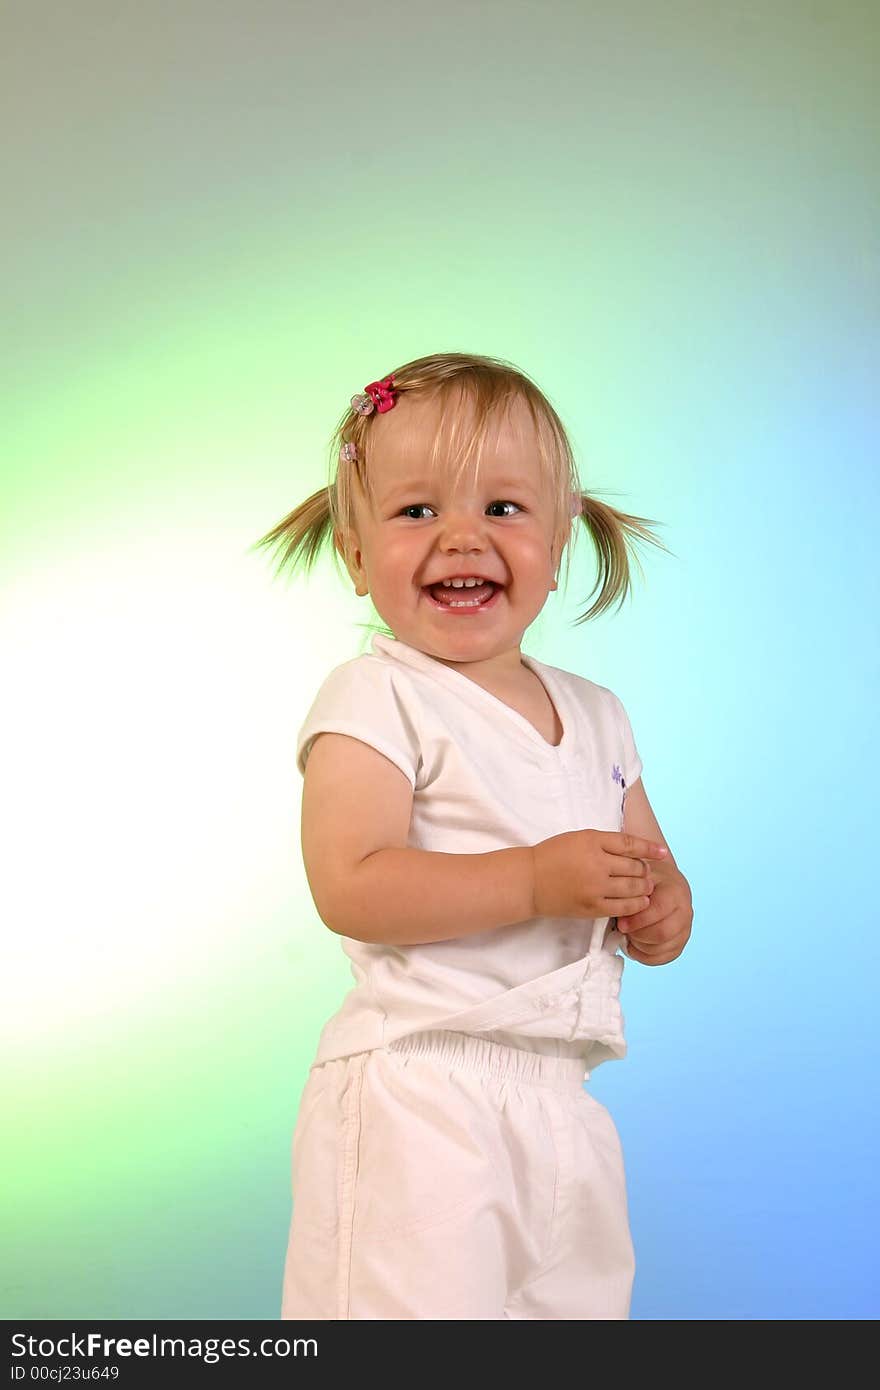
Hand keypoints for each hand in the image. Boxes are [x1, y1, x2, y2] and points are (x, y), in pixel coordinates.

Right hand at [532, 830, 668, 919]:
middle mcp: (597, 862)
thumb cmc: (553, 856)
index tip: (663, 852)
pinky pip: (623, 907)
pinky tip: (641, 902)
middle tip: (647, 873)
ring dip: (644, 888)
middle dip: (645, 870)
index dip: (650, 848)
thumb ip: (604, 842)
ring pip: (633, 887)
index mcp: (592, 840)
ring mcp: (595, 886)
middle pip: (635, 867)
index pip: (630, 844)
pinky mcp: (593, 906)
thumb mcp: (578, 838)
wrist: (530, 881)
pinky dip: (636, 904)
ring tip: (647, 888)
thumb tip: (634, 851)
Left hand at [617, 870, 692, 965]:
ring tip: (629, 934)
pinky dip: (643, 956)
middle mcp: (684, 913)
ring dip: (639, 946)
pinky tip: (634, 944)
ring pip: (661, 949)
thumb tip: (617, 905)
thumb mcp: (639, 877)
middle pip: (662, 933)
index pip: (658, 910)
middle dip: (638, 935)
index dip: (637, 920)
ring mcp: (684, 931)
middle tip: (623, 929)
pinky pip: (661, 959)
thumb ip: (630, 889)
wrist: (665, 885)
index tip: (621, 923)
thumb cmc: (648, 883)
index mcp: (675, 892)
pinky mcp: (679, 945)